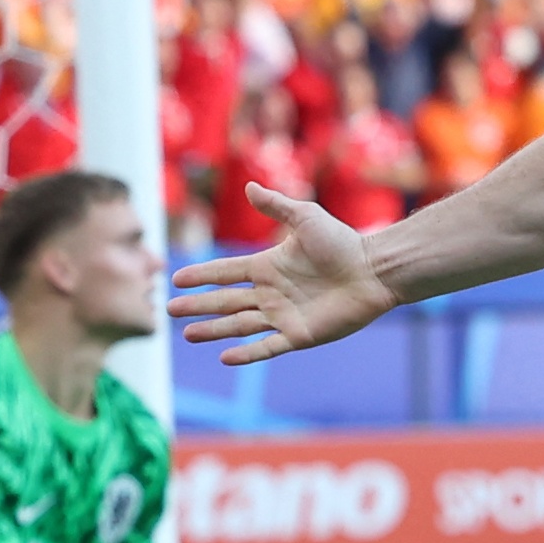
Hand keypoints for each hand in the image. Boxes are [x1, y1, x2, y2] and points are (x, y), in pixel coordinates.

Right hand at [167, 187, 398, 366]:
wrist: (373, 271)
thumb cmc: (343, 242)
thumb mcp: (306, 218)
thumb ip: (276, 205)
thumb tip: (249, 186)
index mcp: (268, 266)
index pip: (226, 272)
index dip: (202, 275)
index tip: (176, 278)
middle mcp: (271, 293)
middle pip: (225, 301)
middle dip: (198, 305)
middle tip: (170, 309)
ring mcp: (283, 315)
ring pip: (239, 325)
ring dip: (214, 329)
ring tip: (188, 334)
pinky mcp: (299, 335)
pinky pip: (268, 346)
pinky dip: (247, 353)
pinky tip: (225, 356)